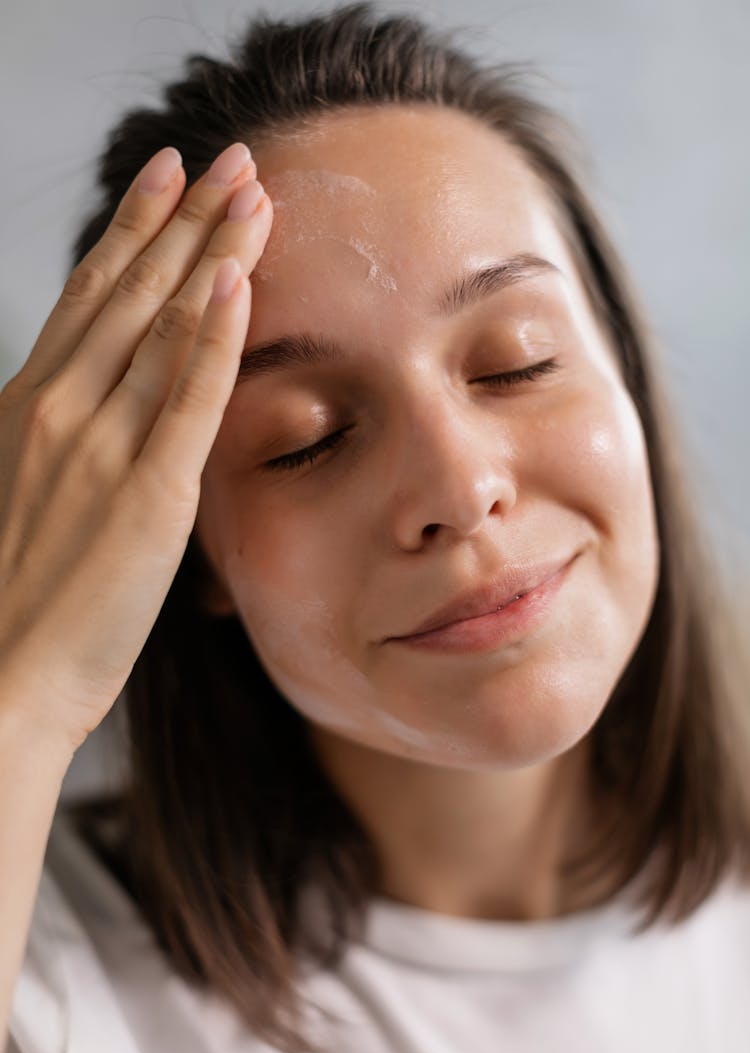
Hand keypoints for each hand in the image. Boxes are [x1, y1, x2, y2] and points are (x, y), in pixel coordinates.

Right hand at [0, 142, 271, 757]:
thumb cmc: (13, 598)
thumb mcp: (24, 492)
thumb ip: (66, 441)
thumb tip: (108, 407)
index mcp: (27, 406)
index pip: (89, 297)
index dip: (133, 232)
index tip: (167, 180)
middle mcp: (58, 409)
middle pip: (132, 292)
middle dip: (185, 219)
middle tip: (231, 159)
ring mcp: (100, 447)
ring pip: (164, 326)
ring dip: (213, 252)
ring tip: (253, 194)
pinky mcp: (148, 495)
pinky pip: (186, 397)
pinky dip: (213, 335)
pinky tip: (238, 279)